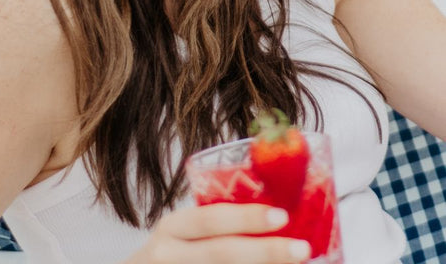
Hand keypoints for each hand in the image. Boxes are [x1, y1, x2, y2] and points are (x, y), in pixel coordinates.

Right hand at [127, 202, 311, 262]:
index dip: (246, 218)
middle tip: (302, 249)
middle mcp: (168, 255)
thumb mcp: (183, 234)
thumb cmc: (174, 254)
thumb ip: (216, 226)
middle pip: (222, 253)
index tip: (282, 216)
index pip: (211, 220)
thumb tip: (282, 216)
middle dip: (266, 251)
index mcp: (172, 228)